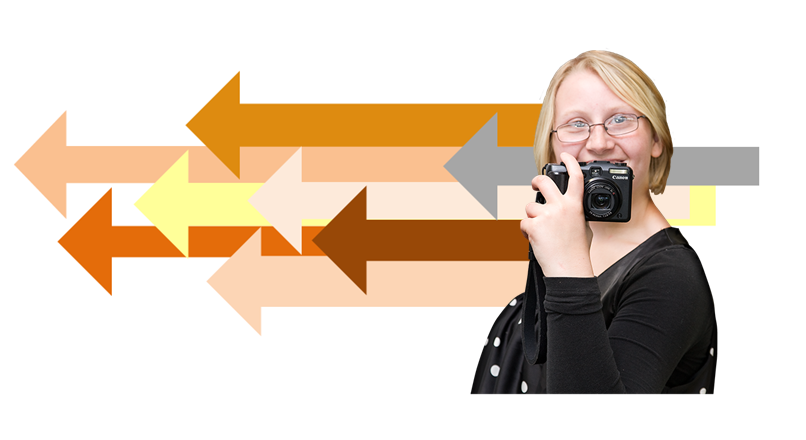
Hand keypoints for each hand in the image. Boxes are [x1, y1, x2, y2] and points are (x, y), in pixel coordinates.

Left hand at [520, 152, 593, 277]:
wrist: (570, 269)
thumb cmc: (576, 251)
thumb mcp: (581, 225)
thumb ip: (572, 211)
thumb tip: (563, 206)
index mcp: (575, 205)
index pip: (575, 177)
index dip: (570, 162)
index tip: (565, 155)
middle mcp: (561, 206)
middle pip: (544, 182)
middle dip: (536, 181)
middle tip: (535, 184)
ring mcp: (547, 215)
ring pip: (530, 207)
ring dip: (532, 218)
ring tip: (542, 232)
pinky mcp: (534, 225)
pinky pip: (524, 223)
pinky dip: (527, 231)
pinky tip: (536, 240)